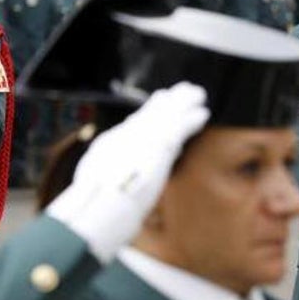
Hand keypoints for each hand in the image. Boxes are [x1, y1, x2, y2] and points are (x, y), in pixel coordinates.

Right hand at [45, 83, 209, 261]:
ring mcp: (145, 137)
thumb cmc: (95, 208)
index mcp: (110, 145)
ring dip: (183, 102)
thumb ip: (107, 186)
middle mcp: (127, 135)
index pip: (132, 126)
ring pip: (168, 112)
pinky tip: (203, 114)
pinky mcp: (162, 144)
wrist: (100, 203)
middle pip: (150, 112)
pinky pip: (182, 126)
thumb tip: (113, 195)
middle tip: (176, 92)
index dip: (146, 115)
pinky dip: (192, 119)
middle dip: (164, 102)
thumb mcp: (95, 192)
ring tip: (197, 94)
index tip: (155, 107)